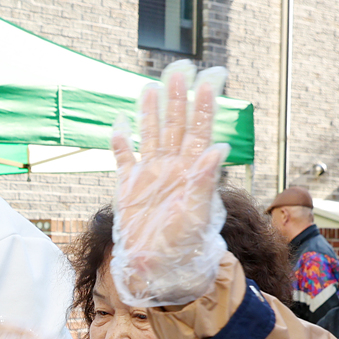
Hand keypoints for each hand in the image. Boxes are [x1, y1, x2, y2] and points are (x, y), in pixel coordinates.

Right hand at [109, 61, 229, 306]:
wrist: (159, 271)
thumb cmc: (184, 248)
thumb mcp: (198, 214)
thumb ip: (205, 180)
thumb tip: (219, 146)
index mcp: (191, 171)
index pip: (200, 129)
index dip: (205, 103)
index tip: (212, 76)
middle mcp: (172, 168)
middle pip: (176, 124)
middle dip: (178, 95)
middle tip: (180, 67)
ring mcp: (150, 176)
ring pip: (151, 134)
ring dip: (151, 110)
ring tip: (152, 85)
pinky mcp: (128, 188)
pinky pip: (123, 158)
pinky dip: (120, 139)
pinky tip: (119, 121)